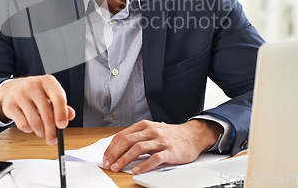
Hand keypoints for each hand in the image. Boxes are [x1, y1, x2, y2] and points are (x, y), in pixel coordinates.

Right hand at [0, 74, 75, 144]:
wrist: (13, 88)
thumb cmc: (36, 92)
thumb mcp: (50, 94)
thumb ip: (62, 105)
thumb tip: (71, 115)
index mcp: (47, 81)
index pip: (58, 98)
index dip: (62, 114)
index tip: (62, 126)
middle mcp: (33, 85)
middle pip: (46, 114)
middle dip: (51, 131)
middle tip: (53, 139)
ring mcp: (20, 95)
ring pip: (34, 122)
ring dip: (41, 132)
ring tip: (42, 132)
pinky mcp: (10, 105)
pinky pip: (23, 125)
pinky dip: (29, 130)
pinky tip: (31, 125)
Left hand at [102, 119, 222, 173]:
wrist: (192, 135)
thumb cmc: (169, 135)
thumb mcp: (151, 131)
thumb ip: (137, 137)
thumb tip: (118, 149)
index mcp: (143, 126)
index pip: (122, 135)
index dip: (111, 147)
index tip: (105, 158)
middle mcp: (150, 131)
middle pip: (127, 140)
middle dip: (115, 153)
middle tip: (108, 164)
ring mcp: (160, 140)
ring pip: (138, 148)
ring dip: (125, 159)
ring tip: (117, 168)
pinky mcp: (169, 151)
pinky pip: (155, 158)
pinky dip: (144, 164)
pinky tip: (137, 170)